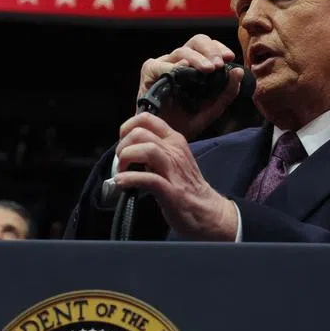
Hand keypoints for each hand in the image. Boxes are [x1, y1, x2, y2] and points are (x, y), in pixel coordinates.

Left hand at [113, 113, 236, 240]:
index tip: (123, 142)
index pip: (147, 119)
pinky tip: (122, 183)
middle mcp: (175, 151)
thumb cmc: (187, 186)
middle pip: (141, 133)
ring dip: (127, 158)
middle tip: (121, 162)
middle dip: (123, 146)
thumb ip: (155, 149)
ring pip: (147, 149)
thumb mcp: (174, 159)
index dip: (128, 127)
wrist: (208, 211)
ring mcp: (174, 170)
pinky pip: (148, 179)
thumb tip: (129, 148)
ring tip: (122, 171)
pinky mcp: (172, 191)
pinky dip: (130, 179)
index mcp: (174, 141)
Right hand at [137, 35, 243, 139]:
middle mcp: (180, 62)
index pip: (210, 47)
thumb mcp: (212, 110)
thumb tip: (239, 70)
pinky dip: (172, 67)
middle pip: (197, 42)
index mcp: (196, 66)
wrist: (163, 140)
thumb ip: (227, 92)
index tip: (230, 58)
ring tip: (208, 69)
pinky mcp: (149, 72)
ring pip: (181, 51)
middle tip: (218, 64)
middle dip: (210, 50)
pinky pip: (160, 65)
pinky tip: (181, 72)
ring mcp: (164, 65)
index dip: (219, 48)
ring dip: (197, 59)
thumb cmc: (185, 123)